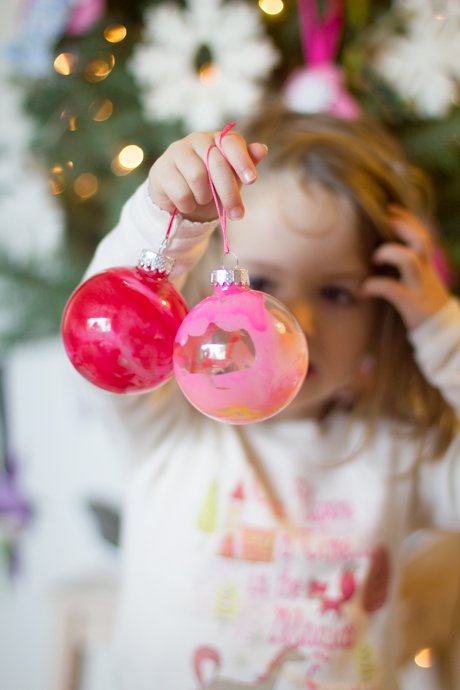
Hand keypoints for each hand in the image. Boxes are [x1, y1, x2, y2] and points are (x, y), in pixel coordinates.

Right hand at [148, 131, 267, 222]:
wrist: (180, 203)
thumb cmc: (210, 188)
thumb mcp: (232, 180)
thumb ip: (245, 165)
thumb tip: (262, 149)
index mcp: (217, 139)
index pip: (232, 142)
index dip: (243, 160)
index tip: (252, 180)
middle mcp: (197, 140)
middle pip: (217, 164)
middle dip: (229, 193)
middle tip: (237, 215)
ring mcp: (177, 152)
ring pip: (197, 176)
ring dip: (204, 197)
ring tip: (203, 200)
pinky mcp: (161, 169)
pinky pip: (180, 190)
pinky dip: (188, 204)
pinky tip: (187, 205)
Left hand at [360, 205, 450, 330]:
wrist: (443, 332)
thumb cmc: (423, 305)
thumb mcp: (419, 282)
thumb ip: (406, 267)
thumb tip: (379, 252)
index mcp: (426, 265)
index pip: (422, 233)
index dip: (407, 219)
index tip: (389, 208)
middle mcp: (425, 272)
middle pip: (420, 240)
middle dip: (402, 226)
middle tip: (382, 221)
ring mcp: (419, 287)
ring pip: (410, 260)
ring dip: (389, 253)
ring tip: (374, 258)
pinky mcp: (412, 304)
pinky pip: (393, 290)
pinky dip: (374, 286)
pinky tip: (362, 290)